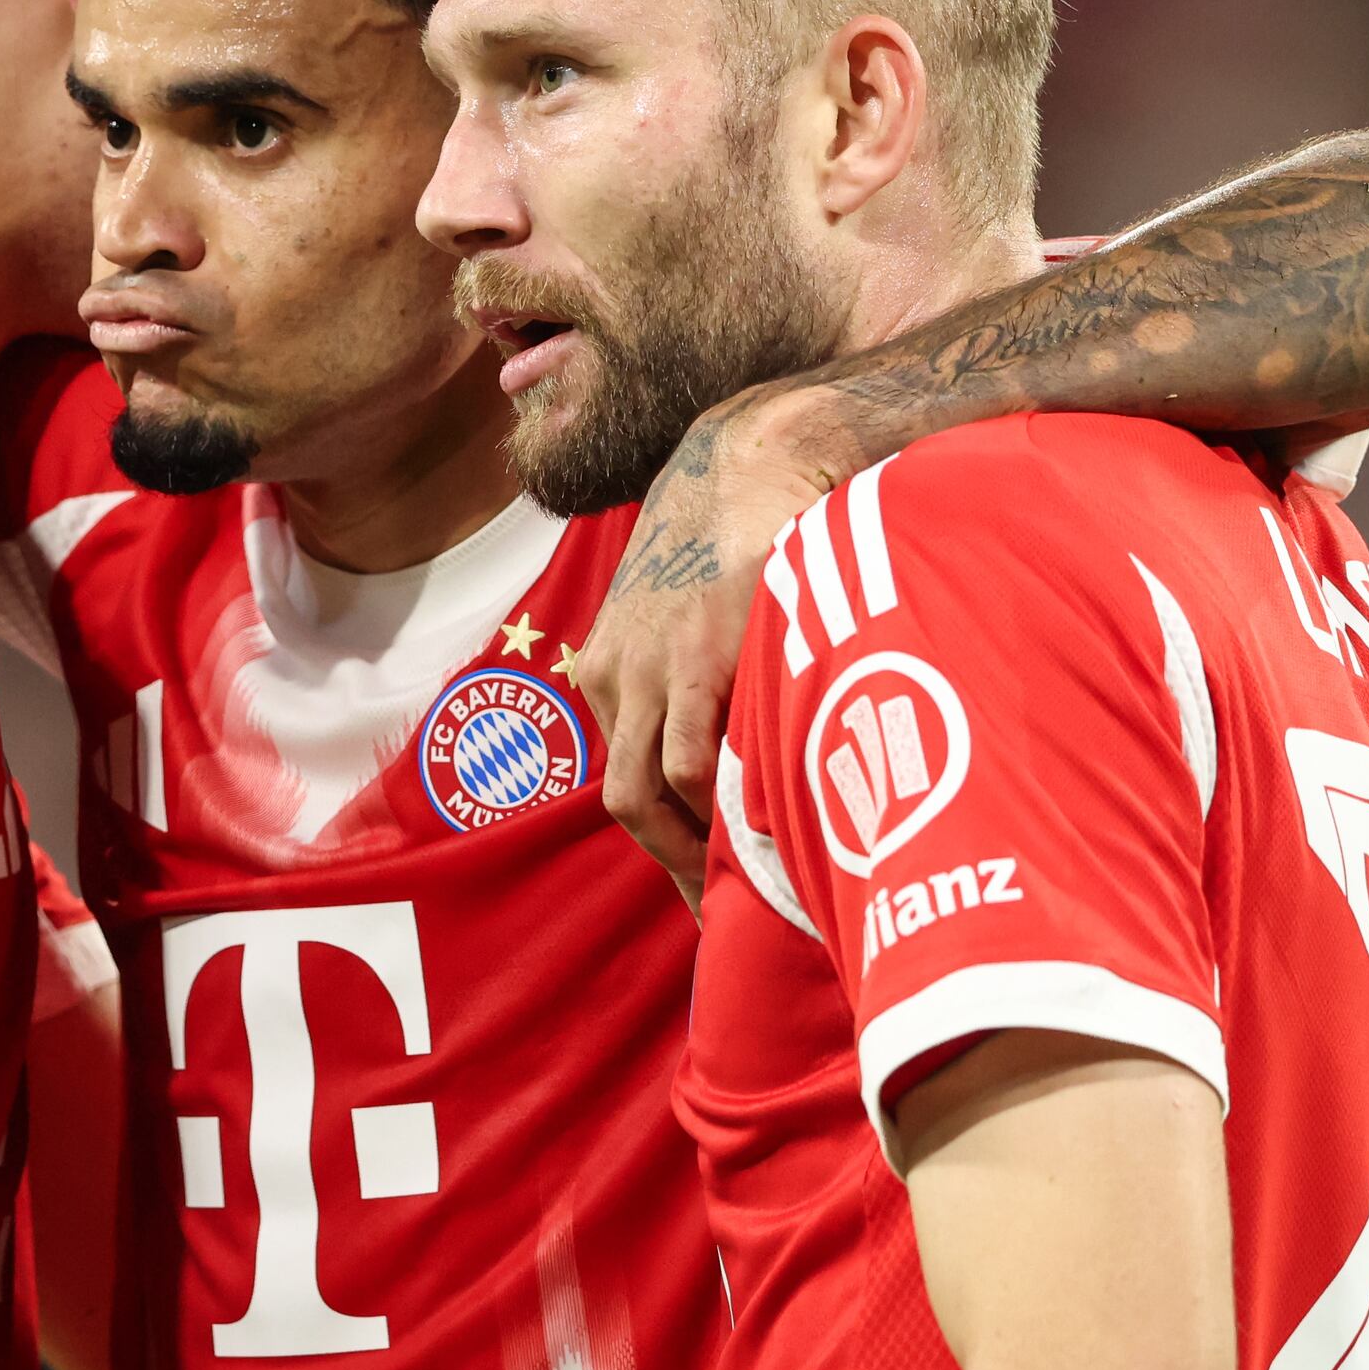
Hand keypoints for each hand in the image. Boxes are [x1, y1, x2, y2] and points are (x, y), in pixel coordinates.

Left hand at [571, 384, 857, 886]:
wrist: (749, 458)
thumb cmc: (737, 545)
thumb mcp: (690, 615)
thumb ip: (697, 681)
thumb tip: (737, 757)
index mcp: (610, 667)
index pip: (622, 774)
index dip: (662, 837)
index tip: (702, 882)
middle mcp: (616, 674)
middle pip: (624, 800)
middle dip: (671, 863)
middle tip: (722, 910)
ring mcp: (650, 666)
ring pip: (649, 792)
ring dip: (694, 850)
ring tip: (750, 886)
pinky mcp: (694, 655)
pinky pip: (690, 760)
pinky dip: (714, 808)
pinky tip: (759, 835)